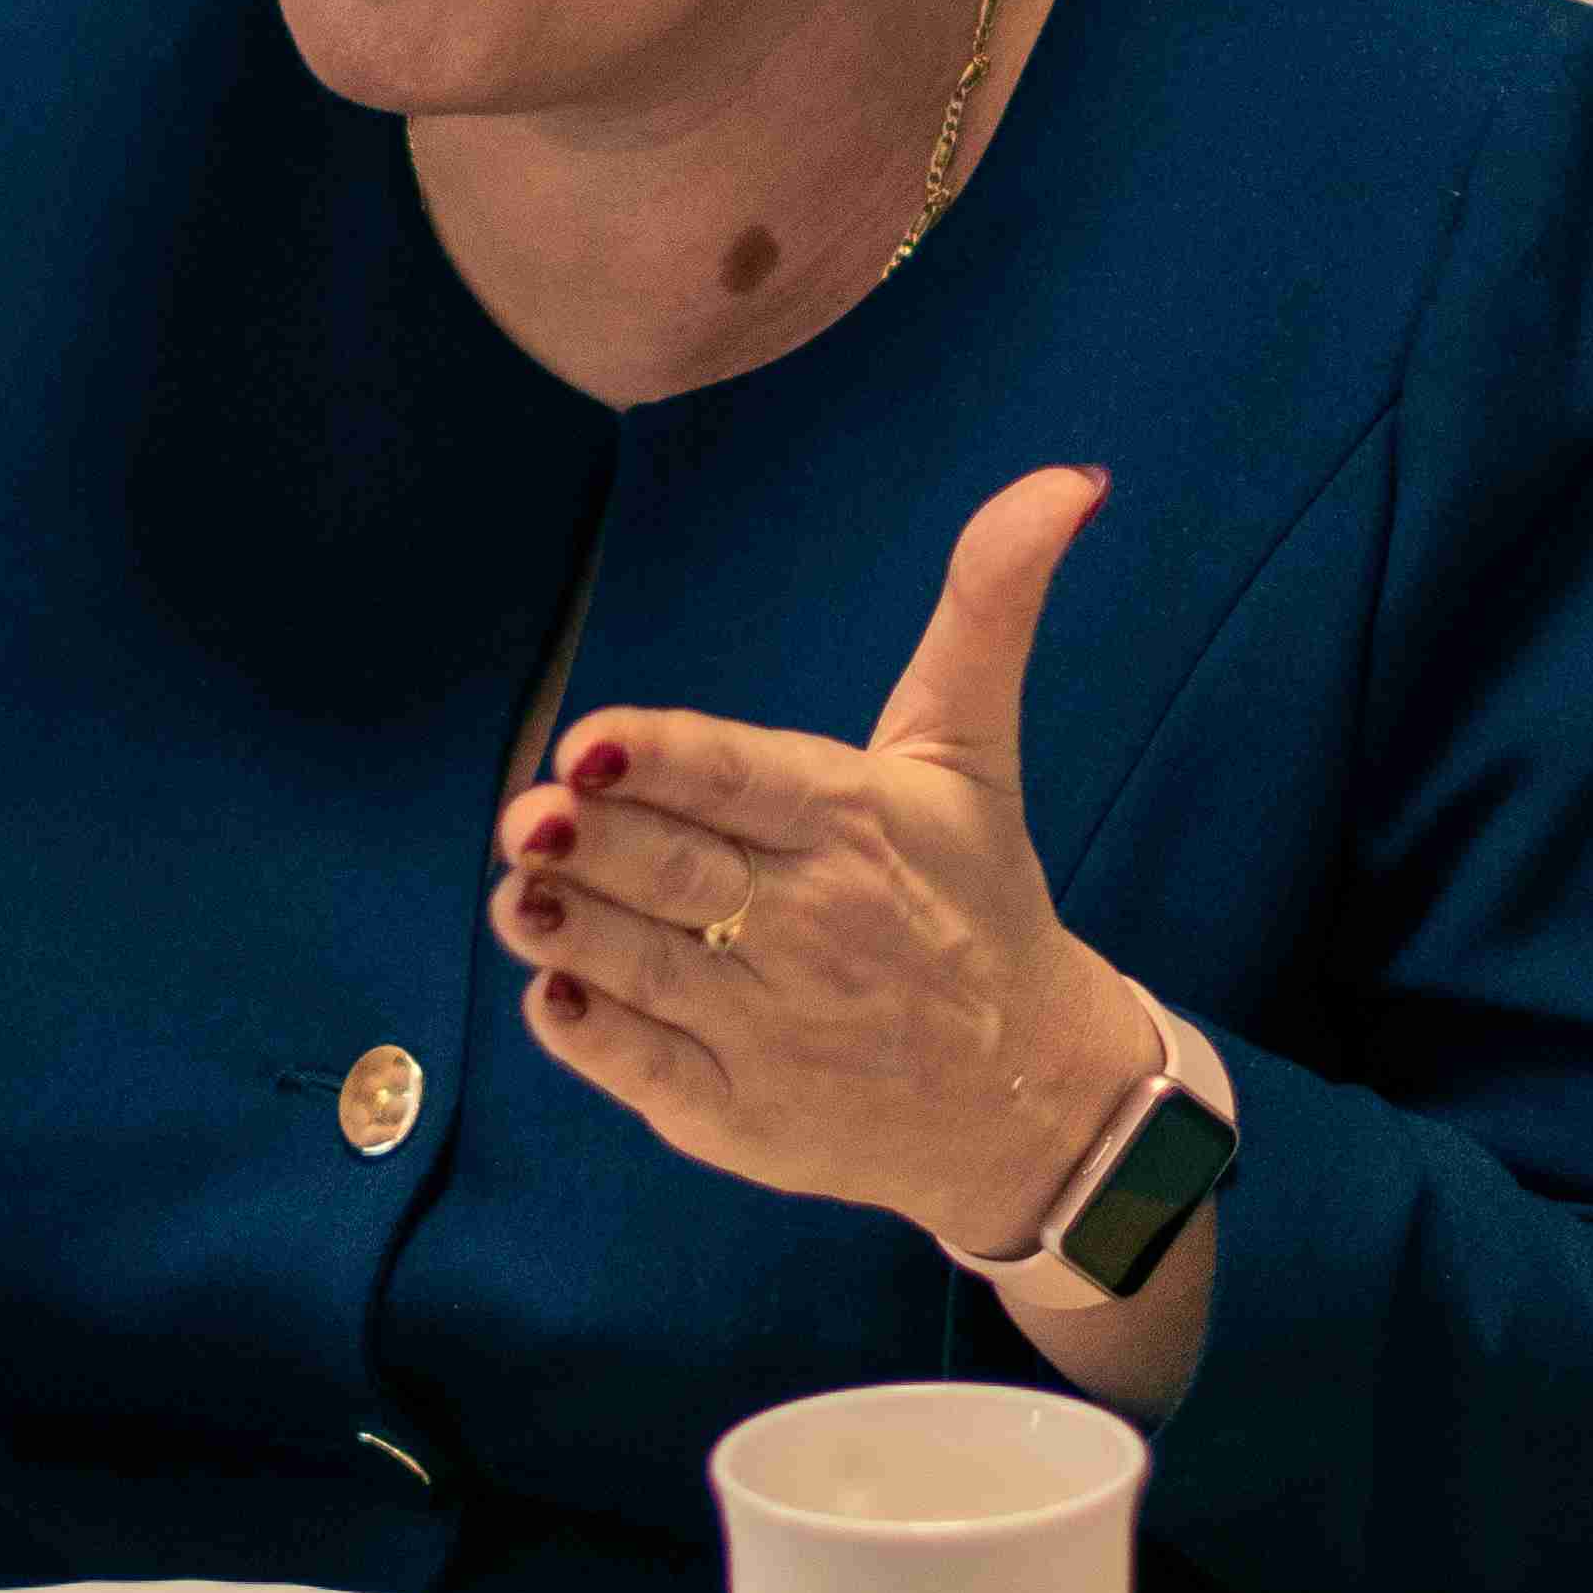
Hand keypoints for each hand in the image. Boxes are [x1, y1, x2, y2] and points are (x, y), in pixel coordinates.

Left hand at [485, 464, 1144, 1250]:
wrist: (1030, 1097)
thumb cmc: (974, 898)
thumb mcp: (976, 749)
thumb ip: (990, 605)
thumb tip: (1071, 479)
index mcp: (858, 822)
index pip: (740, 779)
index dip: (657, 758)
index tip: (588, 742)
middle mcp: (812, 924)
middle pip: (673, 871)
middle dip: (589, 841)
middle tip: (528, 815)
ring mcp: (770, 1026)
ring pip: (640, 965)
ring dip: (565, 925)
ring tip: (521, 893)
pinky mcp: (738, 1113)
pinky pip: (640, 1067)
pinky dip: (587, 1031)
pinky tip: (553, 991)